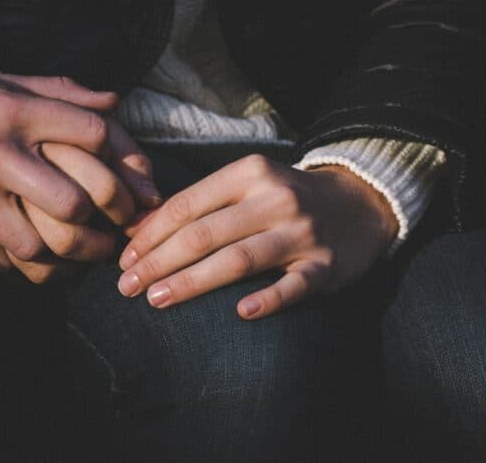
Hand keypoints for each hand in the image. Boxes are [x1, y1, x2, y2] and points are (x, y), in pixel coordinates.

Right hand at [0, 74, 157, 272]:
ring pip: (41, 244)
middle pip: (74, 199)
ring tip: (91, 251)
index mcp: (9, 110)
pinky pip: (5, 262)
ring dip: (74, 255)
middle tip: (123, 226)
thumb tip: (114, 101)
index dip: (126, 160)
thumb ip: (56, 91)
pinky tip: (48, 259)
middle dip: (109, 219)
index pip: (90, 133)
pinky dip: (33, 267)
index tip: (139, 182)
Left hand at [117, 154, 397, 318]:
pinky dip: (268, 299)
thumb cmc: (285, 197)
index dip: (150, 235)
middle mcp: (274, 199)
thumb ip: (199, 203)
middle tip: (127, 287)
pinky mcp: (327, 266)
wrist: (362, 202)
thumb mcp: (246, 184)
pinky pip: (294, 285)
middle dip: (158, 262)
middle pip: (204, 233)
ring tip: (157, 299)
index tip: (123, 260)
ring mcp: (302, 233)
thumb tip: (138, 231)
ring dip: (193, 282)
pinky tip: (240, 313)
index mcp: (249, 173)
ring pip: (238, 259)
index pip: (186, 205)